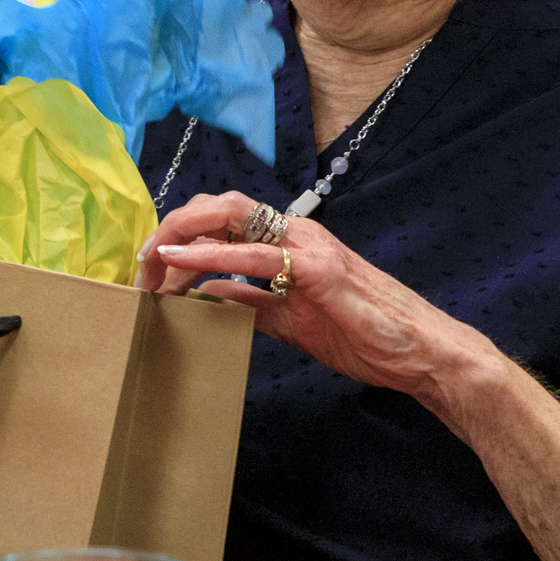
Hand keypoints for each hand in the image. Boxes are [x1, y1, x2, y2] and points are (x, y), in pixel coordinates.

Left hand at [136, 192, 491, 405]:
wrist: (419, 353)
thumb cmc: (363, 334)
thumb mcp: (292, 320)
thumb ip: (251, 303)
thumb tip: (207, 296)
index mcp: (291, 241)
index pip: (226, 220)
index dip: (184, 233)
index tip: (152, 263)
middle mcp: (296, 232)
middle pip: (219, 207)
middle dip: (173, 225)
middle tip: (140, 261)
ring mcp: (307, 245)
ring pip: (230, 218)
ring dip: (182, 236)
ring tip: (148, 259)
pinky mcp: (316, 269)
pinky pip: (253, 257)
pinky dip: (212, 257)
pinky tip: (182, 265)